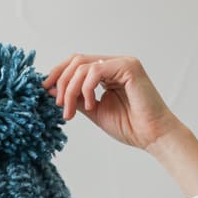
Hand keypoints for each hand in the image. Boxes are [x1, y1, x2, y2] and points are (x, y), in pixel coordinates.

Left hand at [41, 54, 182, 149]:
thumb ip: (75, 98)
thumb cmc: (130, 126)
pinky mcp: (129, 67)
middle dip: (61, 82)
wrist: (152, 136)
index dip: (58, 74)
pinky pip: (96, 70)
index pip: (76, 64)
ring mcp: (122, 63)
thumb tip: (51, 88)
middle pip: (76, 61)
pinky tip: (90, 105)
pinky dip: (86, 88)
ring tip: (70, 112)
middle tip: (57, 105)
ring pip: (83, 66)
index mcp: (107, 72)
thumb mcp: (93, 111)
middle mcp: (114, 64)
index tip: (45, 90)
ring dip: (70, 90)